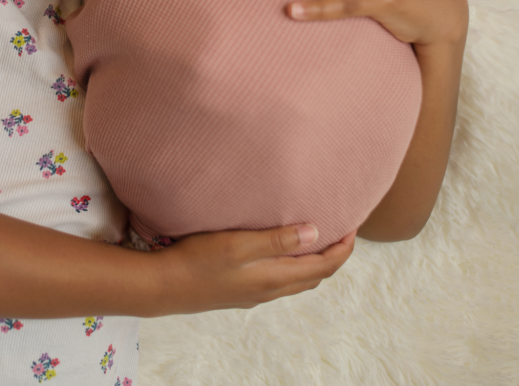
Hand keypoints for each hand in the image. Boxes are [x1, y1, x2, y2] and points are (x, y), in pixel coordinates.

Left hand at [0, 75, 352, 316]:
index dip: (242, 225)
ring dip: (290, 263)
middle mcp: (119, 264)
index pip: (186, 235)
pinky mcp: (117, 278)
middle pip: (224, 266)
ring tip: (339, 240)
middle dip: (286, 253)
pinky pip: (202, 272)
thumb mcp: (14, 108)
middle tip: (340, 230)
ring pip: (231, 278)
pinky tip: (304, 241)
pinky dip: (258, 259)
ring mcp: (123, 277)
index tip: (288, 200)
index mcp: (101, 232)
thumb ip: (53, 71)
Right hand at [147, 225, 355, 315]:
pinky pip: (280, 280)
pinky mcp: (242, 291)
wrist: (165, 286)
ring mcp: (255, 293)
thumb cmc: (199, 260)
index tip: (353, 226)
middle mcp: (270, 290)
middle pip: (315, 276)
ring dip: (313, 261)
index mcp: (275, 278)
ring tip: (316, 235)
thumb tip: (315, 233)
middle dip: (333, 255)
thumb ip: (277, 239)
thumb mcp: (238, 244)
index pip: (323, 267)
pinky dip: (293, 265)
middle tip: (341, 229)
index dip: (343, 249)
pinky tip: (280, 250)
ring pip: (298, 279)